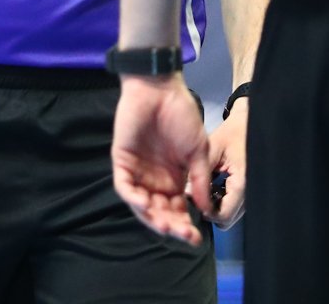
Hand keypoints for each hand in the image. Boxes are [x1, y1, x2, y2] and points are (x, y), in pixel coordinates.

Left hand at [112, 75, 212, 244]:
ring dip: (152, 217)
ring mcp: (138, 171)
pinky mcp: (122, 162)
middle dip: (171, 225)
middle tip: (183, 234)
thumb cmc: (181, 115)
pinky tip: (146, 204)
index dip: (185, 225)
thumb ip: (199, 180)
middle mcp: (155, 179)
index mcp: (174, 178)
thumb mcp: (198, 150)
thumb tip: (206, 209)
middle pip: (160, 211)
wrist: (160, 89)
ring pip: (141, 205)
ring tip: (166, 225)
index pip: (177, 209)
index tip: (196, 238)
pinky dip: (134, 198)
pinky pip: (125, 187)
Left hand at [205, 98, 247, 227]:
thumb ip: (200, 173)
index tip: (194, 200)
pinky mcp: (249, 192)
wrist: (251, 124)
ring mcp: (251, 196)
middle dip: (209, 211)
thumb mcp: (212, 149)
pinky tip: (216, 185)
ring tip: (206, 187)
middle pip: (225, 219)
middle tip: (197, 195)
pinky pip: (234, 206)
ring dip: (216, 206)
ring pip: (229, 214)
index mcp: (242, 185)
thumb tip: (186, 195)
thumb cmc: (234, 133)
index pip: (222, 216)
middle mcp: (250, 195)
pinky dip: (223, 200)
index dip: (205, 211)